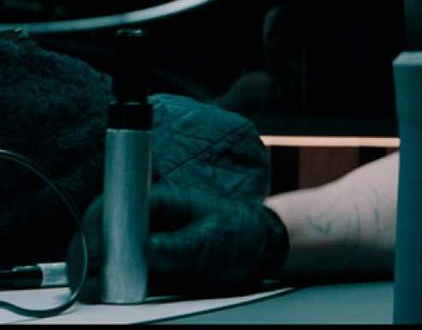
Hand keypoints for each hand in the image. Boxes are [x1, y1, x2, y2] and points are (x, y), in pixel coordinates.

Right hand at [67, 184, 289, 300]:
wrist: (264, 247)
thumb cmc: (244, 231)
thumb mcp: (216, 238)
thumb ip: (182, 245)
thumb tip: (149, 249)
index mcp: (164, 200)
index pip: (118, 203)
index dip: (100, 225)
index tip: (97, 250)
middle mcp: (151, 220)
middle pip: (106, 228)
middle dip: (91, 249)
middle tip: (88, 273)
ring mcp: (150, 241)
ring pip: (110, 251)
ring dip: (97, 268)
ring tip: (92, 286)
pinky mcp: (154, 264)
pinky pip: (125, 272)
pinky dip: (111, 281)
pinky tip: (105, 290)